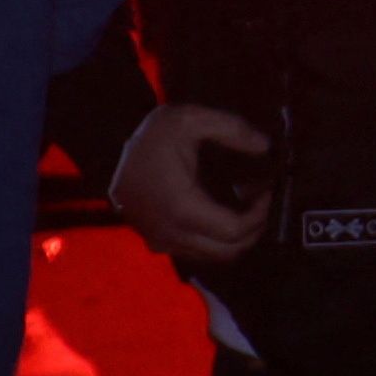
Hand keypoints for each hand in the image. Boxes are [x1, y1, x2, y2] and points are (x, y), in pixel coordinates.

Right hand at [112, 105, 275, 266]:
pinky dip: (216, 242)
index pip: (233, 231)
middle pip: (226, 252)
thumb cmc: (153, 136)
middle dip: (253, 231)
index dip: (259, 216)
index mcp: (181, 208)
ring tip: (247, 207)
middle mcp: (170, 234)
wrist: (107, 148)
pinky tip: (223, 214)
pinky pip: (194, 252)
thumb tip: (265, 146)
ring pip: (211, 257)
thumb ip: (234, 130)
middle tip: (263, 202)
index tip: (267, 192)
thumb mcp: (192, 119)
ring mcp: (160, 242)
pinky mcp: (155, 242)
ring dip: (236, 239)